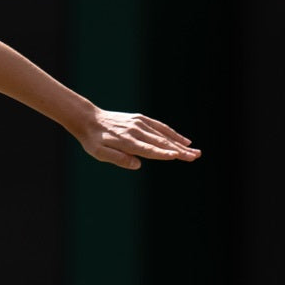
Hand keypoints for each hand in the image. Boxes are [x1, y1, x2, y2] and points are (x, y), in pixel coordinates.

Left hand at [80, 110, 201, 169]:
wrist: (90, 119)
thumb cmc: (93, 140)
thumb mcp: (99, 153)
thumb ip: (118, 158)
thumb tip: (137, 165)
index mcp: (126, 141)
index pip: (148, 149)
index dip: (163, 154)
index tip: (177, 157)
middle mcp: (136, 131)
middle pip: (161, 142)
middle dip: (179, 150)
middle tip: (195, 157)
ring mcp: (140, 123)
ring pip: (163, 135)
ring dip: (180, 144)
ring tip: (195, 151)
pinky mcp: (141, 119)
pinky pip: (160, 127)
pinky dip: (172, 133)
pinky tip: (184, 140)